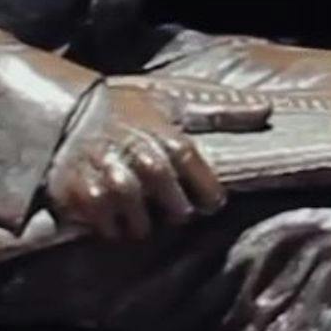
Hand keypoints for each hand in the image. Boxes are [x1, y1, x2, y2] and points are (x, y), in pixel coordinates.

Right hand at [44, 78, 232, 240]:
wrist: (63, 111)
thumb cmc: (125, 107)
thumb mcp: (173, 101)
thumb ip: (221, 111)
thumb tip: (266, 110)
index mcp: (171, 140)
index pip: (206, 188)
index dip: (206, 197)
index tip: (204, 200)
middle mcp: (145, 162)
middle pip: (176, 210)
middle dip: (172, 210)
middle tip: (162, 202)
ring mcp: (114, 182)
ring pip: (143, 225)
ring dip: (140, 221)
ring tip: (134, 205)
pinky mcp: (85, 198)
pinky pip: (110, 230)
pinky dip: (112, 226)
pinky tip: (110, 212)